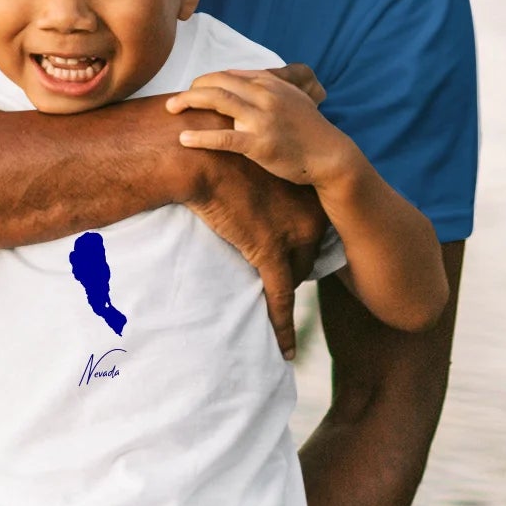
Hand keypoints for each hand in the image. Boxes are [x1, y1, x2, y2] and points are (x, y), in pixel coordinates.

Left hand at [167, 69, 356, 187]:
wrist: (330, 155)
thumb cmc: (309, 129)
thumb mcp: (292, 98)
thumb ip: (267, 87)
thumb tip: (237, 80)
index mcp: (270, 83)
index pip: (229, 74)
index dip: (206, 81)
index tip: (193, 91)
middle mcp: (265, 95)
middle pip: (218, 82)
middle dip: (192, 88)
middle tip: (175, 101)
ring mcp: (262, 119)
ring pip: (217, 101)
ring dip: (188, 102)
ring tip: (170, 109)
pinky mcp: (259, 144)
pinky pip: (223, 138)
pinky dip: (200, 138)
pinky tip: (184, 139)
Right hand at [177, 143, 325, 359]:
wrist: (194, 156)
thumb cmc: (214, 155)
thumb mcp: (251, 162)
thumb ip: (266, 180)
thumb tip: (255, 188)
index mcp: (309, 191)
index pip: (311, 231)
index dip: (293, 242)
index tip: (279, 243)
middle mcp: (311, 215)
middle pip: (306, 256)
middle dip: (290, 265)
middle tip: (269, 267)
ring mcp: (293, 237)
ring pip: (294, 278)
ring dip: (282, 288)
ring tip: (276, 311)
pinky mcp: (270, 255)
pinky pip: (281, 299)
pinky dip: (282, 326)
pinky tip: (286, 350)